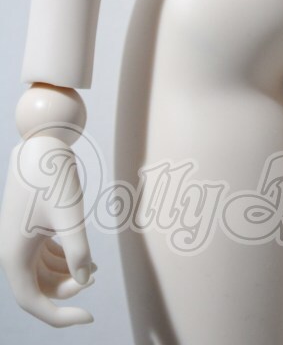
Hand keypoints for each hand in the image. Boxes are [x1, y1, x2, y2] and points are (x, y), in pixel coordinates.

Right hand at [0, 137, 95, 326]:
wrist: (42, 143)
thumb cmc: (53, 177)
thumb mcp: (69, 216)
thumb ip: (78, 251)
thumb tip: (83, 281)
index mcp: (13, 255)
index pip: (32, 301)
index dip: (59, 315)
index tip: (89, 315)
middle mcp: (11, 251)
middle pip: (38, 288)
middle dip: (66, 288)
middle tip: (94, 274)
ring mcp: (18, 240)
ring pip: (41, 273)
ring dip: (66, 275)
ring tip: (94, 269)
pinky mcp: (27, 229)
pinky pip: (43, 257)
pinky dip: (62, 260)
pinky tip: (85, 257)